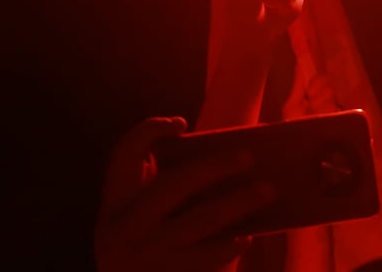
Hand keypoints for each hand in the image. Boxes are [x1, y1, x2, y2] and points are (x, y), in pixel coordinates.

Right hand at [95, 117, 272, 271]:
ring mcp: (149, 253)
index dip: (150, 131)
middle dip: (215, 166)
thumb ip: (153, 191)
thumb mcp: (131, 219)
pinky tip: (247, 236)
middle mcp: (126, 225)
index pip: (125, 153)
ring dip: (238, 203)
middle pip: (175, 183)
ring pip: (201, 221)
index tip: (180, 123)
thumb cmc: (138, 250)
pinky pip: (207, 257)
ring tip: (267, 190)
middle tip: (248, 157)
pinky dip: (230, 245)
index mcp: (115, 202)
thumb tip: (212, 162)